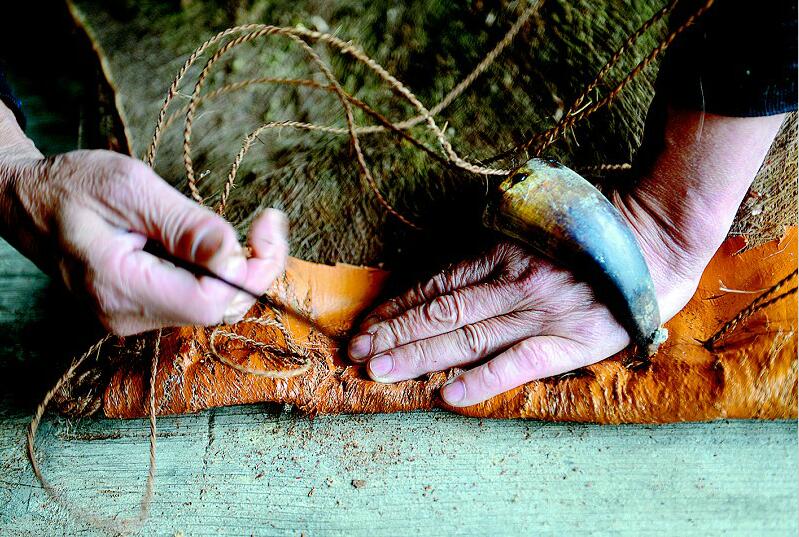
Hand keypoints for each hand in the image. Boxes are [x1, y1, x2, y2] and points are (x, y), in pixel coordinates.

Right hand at [0, 149, 287, 334]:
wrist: (25, 202)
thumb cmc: (71, 186)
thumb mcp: (131, 189)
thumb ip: (185, 225)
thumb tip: (233, 252)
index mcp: (119, 286)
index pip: (208, 302)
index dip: (249, 271)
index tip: (267, 226)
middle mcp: (127, 314)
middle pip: (216, 308)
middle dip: (254, 268)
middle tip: (269, 223)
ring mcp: (132, 315)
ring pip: (210, 305)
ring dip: (238, 269)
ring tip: (248, 228)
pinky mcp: (140, 307)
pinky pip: (194, 297)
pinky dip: (217, 272)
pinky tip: (214, 243)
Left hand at [348, 108, 785, 405]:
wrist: (658, 233)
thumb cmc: (596, 223)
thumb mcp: (536, 216)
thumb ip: (497, 238)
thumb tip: (457, 261)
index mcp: (503, 251)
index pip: (437, 283)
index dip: (399, 305)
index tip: (368, 322)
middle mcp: (512, 281)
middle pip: (440, 312)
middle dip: (393, 333)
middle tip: (355, 352)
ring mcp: (539, 311)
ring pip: (466, 337)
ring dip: (418, 354)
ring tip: (380, 370)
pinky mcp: (570, 339)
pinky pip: (519, 363)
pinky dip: (483, 379)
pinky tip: (449, 395)